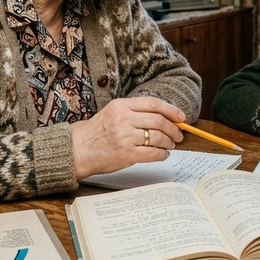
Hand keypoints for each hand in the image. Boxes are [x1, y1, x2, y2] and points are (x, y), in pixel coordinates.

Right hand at [71, 97, 185, 179]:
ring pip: (158, 137)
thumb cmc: (97, 132)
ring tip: (170, 145)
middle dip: (173, 129)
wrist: (79, 149)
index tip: (181, 117)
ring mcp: (125, 137)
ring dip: (168, 142)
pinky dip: (162, 154)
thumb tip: (164, 117)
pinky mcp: (127, 154)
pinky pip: (153, 153)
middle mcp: (124, 119)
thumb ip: (135, 112)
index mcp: (121, 105)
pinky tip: (163, 154)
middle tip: (178, 135)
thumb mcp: (113, 112)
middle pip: (159, 121)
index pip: (153, 104)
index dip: (171, 110)